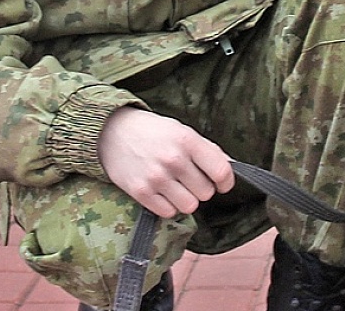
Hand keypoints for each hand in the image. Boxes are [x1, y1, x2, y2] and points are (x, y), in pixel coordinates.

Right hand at [98, 107, 234, 217]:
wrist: (112, 132)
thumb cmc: (153, 132)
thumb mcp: (183, 131)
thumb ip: (208, 150)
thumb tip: (232, 167)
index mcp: (187, 140)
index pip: (221, 171)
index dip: (226, 182)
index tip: (221, 183)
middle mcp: (173, 159)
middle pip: (206, 192)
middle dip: (201, 188)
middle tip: (189, 179)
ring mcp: (156, 177)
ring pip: (189, 206)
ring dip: (186, 199)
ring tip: (176, 187)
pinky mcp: (141, 192)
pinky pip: (168, 212)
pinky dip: (168, 206)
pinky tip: (162, 193)